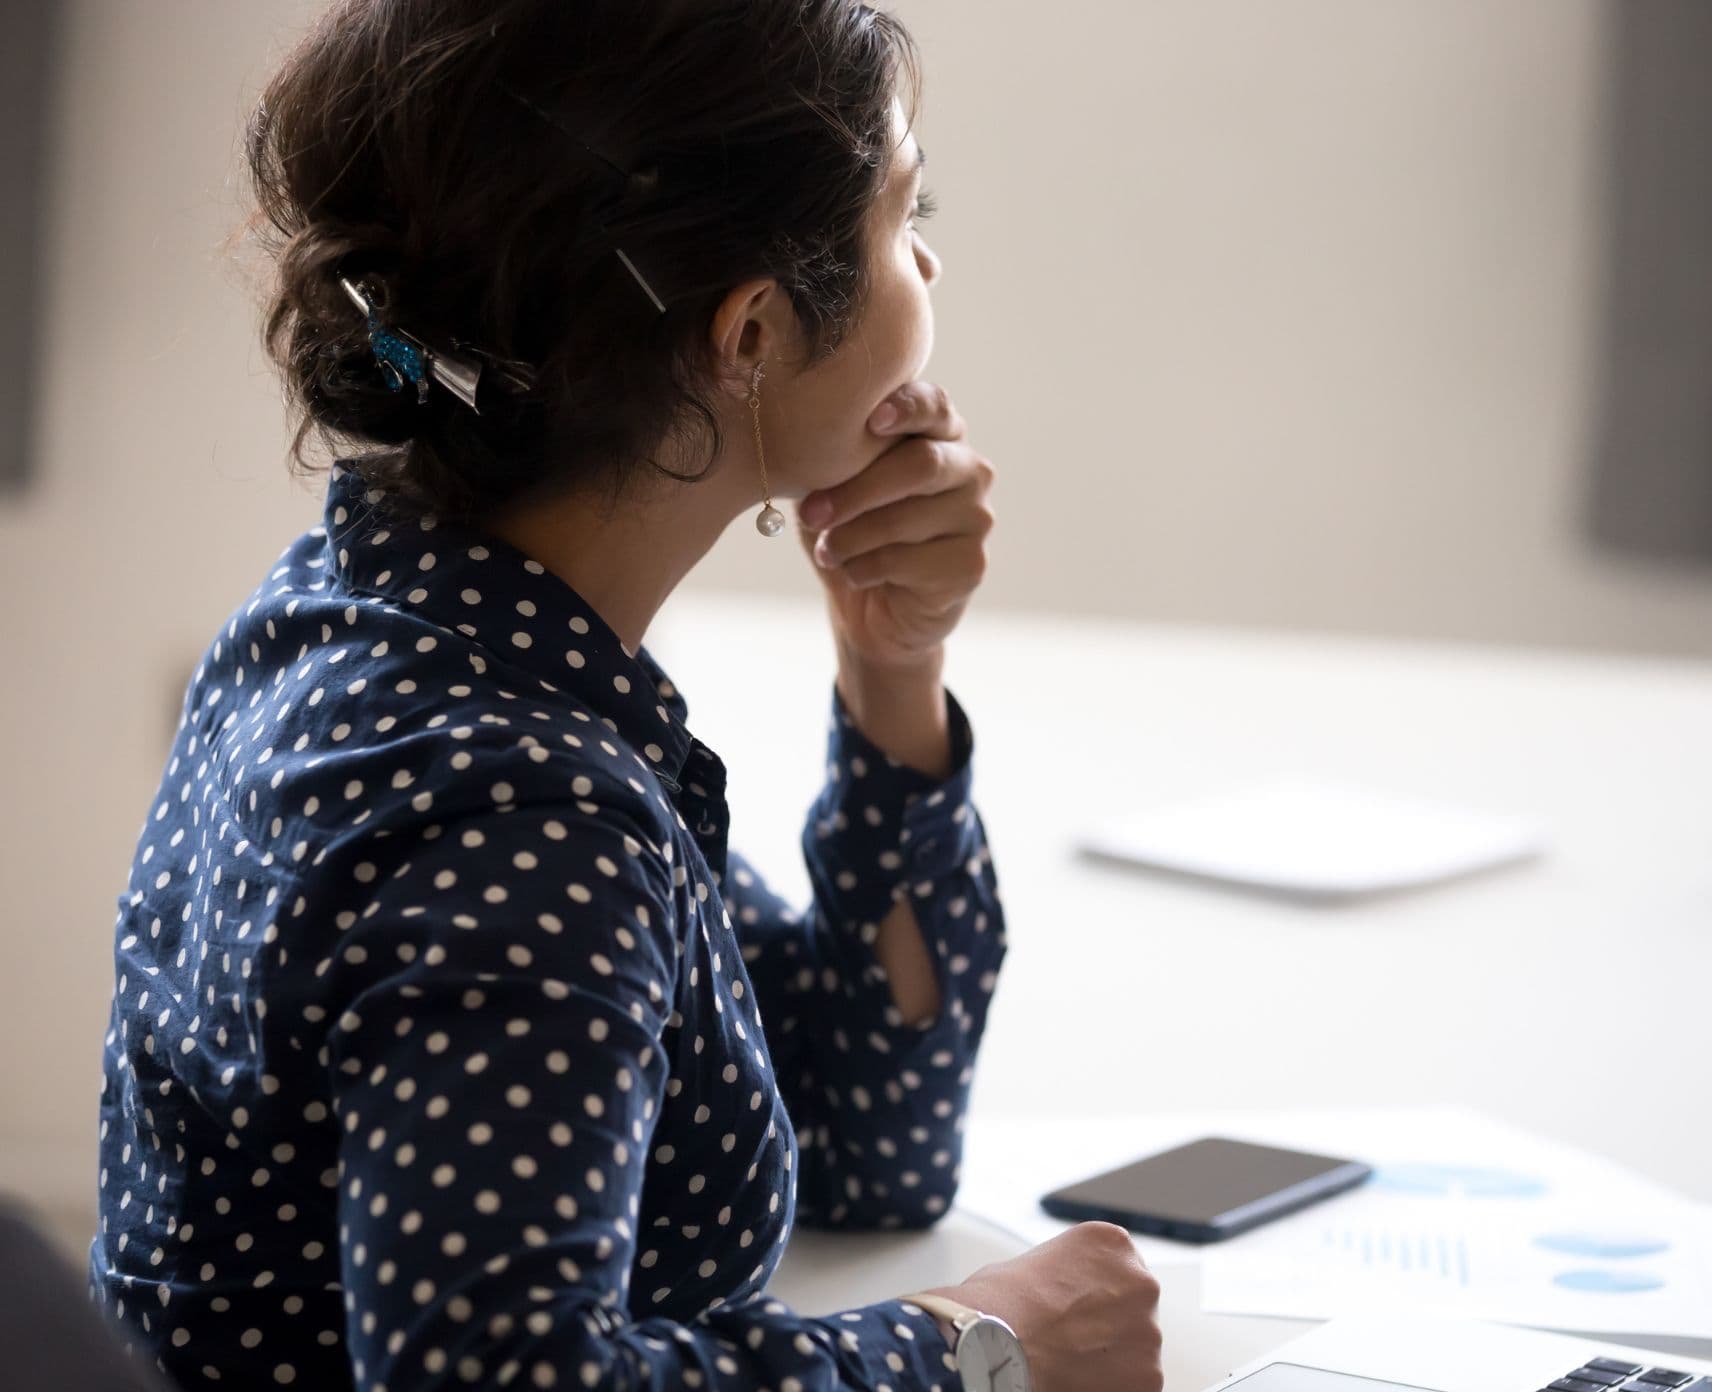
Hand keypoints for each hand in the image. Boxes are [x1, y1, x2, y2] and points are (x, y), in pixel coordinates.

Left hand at [796, 381, 994, 671]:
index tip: (872, 420)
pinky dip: (865, 569)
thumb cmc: (854, 534)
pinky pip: (908, 561)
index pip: (935, 406)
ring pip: (906, 518)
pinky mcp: (970, 566)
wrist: (875, 610)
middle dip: (856, 490)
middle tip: (811, 512)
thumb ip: (836, 457)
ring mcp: (976, 518)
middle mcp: (969, 470)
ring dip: (851, 538)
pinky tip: (853, 574)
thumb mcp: (835, 489)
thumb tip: (802, 441)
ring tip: (825, 551)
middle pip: (920, 464)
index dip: (908, 407)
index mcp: (939, 436)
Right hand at [914, 1222, 1163, 1391]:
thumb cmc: (1000, 1302)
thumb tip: (1055, 1292)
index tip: (1072, 1309)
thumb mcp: (1031, 1262)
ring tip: (1067, 1362)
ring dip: (1110, 1358)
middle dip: (1107, 1324)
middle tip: (1070, 1339)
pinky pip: (1134, 1383)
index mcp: (1112, 1244)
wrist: (998, 1344)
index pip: (1116, 1270)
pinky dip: (1110, 1385)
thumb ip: (1062, 1273)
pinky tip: (1076, 1381)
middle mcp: (1141, 1282)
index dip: (1091, 1294)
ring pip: (1135, 1349)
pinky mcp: (1149, 1377)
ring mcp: (1149, 1331)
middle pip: (1131, 1308)